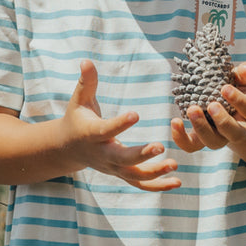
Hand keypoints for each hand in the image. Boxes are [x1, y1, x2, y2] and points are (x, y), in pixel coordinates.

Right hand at [64, 61, 180, 190]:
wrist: (68, 148)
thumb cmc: (77, 118)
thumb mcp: (79, 100)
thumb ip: (87, 82)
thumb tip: (87, 60)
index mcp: (92, 134)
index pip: (106, 130)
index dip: (120, 123)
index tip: (136, 114)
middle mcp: (103, 155)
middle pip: (122, 158)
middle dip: (141, 155)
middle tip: (161, 146)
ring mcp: (113, 167)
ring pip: (134, 175)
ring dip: (155, 173)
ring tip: (175, 165)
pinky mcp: (121, 173)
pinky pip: (140, 183)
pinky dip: (158, 185)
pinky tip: (177, 182)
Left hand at [170, 62, 245, 152]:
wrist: (232, 105)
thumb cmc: (240, 87)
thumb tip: (244, 69)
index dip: (238, 100)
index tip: (225, 88)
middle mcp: (238, 128)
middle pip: (235, 133)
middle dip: (222, 121)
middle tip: (211, 105)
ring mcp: (220, 136)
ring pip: (213, 142)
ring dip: (202, 128)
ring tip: (192, 110)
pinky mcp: (201, 138)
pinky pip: (192, 145)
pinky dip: (182, 138)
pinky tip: (175, 121)